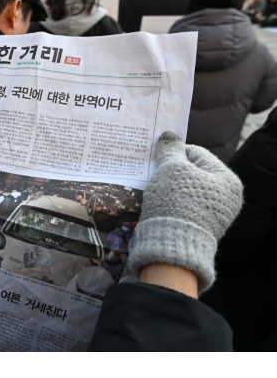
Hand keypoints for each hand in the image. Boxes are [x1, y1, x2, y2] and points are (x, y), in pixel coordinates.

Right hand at [128, 131, 242, 292]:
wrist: (171, 246)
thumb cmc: (176, 202)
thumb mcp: (172, 169)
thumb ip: (170, 149)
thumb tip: (170, 134)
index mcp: (228, 180)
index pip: (197, 153)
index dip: (173, 152)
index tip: (155, 157)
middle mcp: (227, 198)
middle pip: (192, 173)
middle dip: (170, 171)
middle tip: (151, 171)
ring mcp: (214, 215)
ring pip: (186, 190)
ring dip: (169, 187)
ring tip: (151, 187)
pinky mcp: (199, 228)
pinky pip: (183, 206)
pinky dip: (170, 202)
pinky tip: (157, 202)